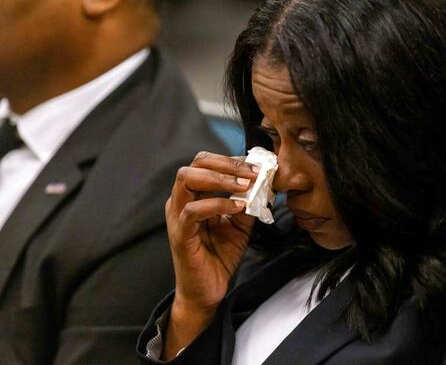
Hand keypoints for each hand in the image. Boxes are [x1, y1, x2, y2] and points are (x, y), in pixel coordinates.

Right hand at [163, 152, 257, 357]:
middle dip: (228, 164)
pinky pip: (193, 211)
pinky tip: (238, 207)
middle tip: (254, 172)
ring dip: (221, 178)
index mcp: (193, 194)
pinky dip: (217, 204)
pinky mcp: (179, 234)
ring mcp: (177, 216)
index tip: (258, 166)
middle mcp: (181, 200)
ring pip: (187, 179)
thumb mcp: (240, 224)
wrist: (208, 290)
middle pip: (195, 164)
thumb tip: (263, 183)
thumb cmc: (220, 255)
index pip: (207, 162)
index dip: (232, 160)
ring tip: (246, 186)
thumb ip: (248, 203)